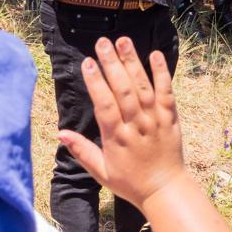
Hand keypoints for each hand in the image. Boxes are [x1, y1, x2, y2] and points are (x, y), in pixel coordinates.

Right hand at [58, 36, 183, 210]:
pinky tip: (155, 55)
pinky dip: (162, 73)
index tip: (88, 62)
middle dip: (112, 64)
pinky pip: (167, 93)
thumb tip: (60, 133)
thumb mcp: (100, 172)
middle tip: (102, 42)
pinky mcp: (171, 118)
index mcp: (117, 138)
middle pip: (124, 90)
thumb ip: (81, 151)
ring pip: (143, 87)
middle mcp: (137, 126)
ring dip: (133, 62)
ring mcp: (155, 121)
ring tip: (123, 41)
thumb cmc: (130, 182)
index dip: (96, 83)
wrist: (165, 191)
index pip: (104, 105)